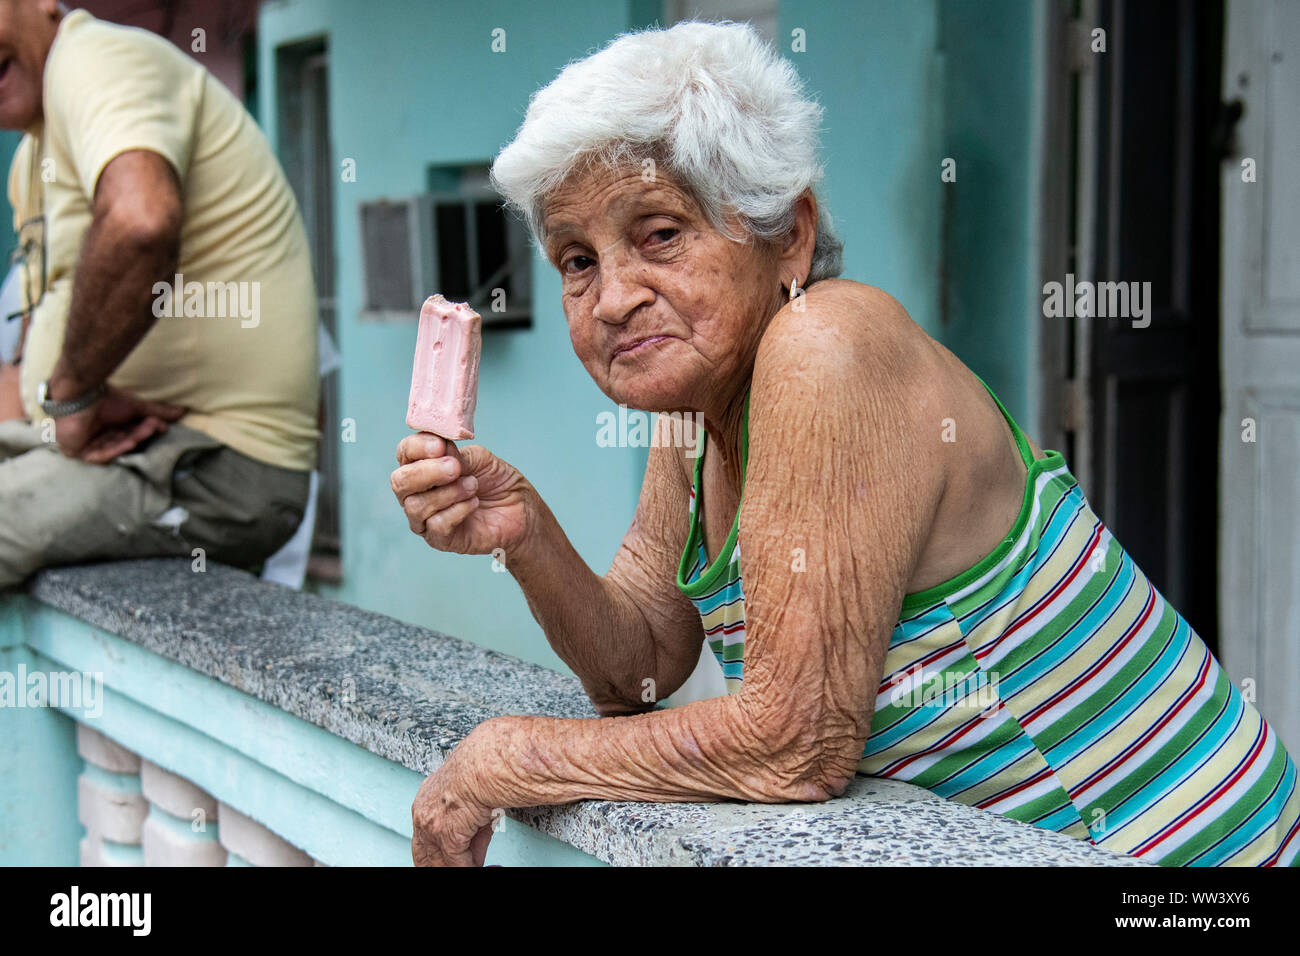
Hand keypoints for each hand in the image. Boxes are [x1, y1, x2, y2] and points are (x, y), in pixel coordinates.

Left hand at [54, 385, 186, 463]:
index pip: (130, 436)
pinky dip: (115, 449)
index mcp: (110, 429)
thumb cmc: (106, 398)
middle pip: (123, 443)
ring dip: (130, 441)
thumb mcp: (137, 407)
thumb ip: (158, 412)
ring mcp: (86, 447)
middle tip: (154, 426)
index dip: (145, 431)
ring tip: (144, 431)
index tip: (161, 426)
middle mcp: (98, 439)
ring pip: (114, 449)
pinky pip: (99, 456)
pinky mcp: (76, 452)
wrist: (81, 394)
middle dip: (139, 435)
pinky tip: (129, 442)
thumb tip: (185, 411)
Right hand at [391, 433, 536, 556]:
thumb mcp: (481, 459)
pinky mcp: (439, 539)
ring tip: (473, 486)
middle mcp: (416, 493)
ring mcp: (425, 518)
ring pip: (416, 505)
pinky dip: (458, 510)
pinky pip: (436, 525)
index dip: (418, 447)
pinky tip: (474, 504)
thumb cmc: (497, 483)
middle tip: (456, 468)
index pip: (405, 453)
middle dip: (427, 472)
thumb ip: (458, 453)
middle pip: (399, 482)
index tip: (441, 445)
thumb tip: (441, 448)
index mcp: (423, 466)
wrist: (521, 512)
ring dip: (449, 493)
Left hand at [411, 727, 502, 866]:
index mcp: (425, 802)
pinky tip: (482, 866)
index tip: (449, 862)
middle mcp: (422, 815)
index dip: (434, 857)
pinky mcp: (447, 834)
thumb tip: (474, 857)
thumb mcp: (472, 802)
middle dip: (440, 866)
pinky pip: (458, 863)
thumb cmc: (484, 771)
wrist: (487, 763)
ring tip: (472, 866)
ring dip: (457, 867)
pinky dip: (471, 867)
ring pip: (439, 863)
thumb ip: (471, 833)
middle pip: (423, 857)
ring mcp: (432, 826)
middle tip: (458, 868)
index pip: (421, 840)